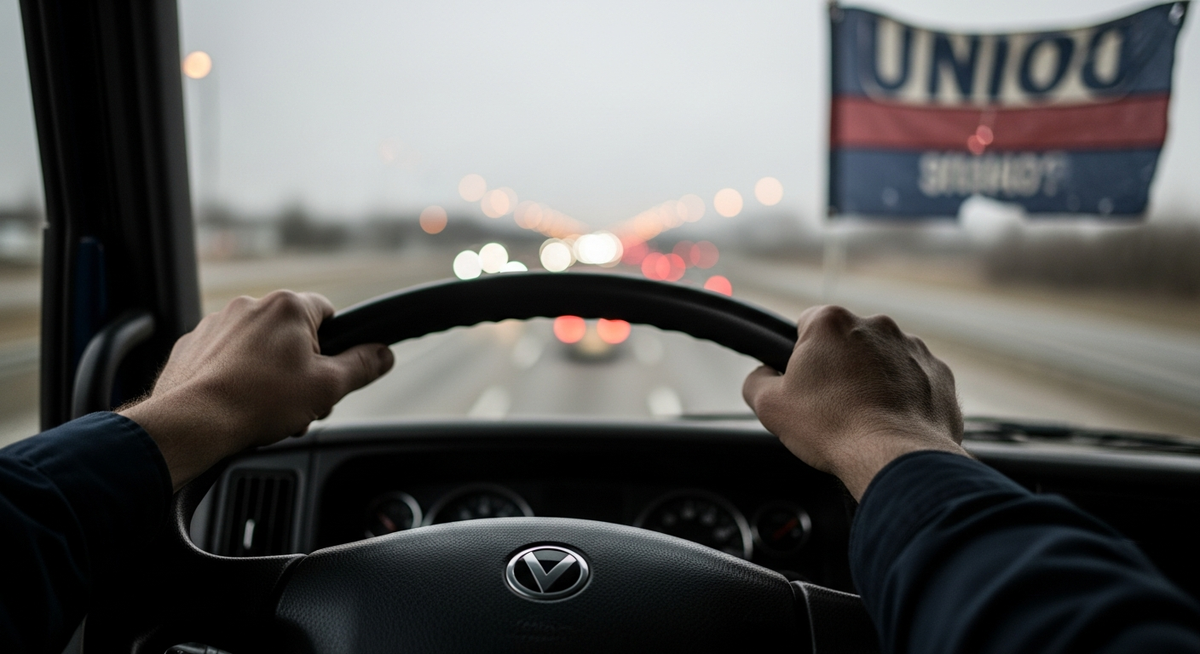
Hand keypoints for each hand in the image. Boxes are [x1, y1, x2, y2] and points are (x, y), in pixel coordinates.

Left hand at [120, 291, 393, 490]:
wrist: (194, 422)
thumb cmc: (260, 401)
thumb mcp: (328, 387)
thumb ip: (362, 366)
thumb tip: (384, 354)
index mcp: (287, 308)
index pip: (328, 314)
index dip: (334, 348)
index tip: (327, 374)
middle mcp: (250, 306)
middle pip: (293, 335)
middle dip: (300, 368)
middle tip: (298, 401)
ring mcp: (217, 324)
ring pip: (259, 348)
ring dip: (268, 374)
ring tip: (266, 409)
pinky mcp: (193, 345)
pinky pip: (226, 358)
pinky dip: (235, 377)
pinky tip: (237, 403)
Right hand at [743, 305, 964, 499]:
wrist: (897, 458)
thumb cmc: (834, 429)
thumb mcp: (769, 407)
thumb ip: (756, 381)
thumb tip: (762, 376)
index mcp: (831, 323)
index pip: (805, 325)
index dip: (800, 357)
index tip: (804, 384)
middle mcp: (876, 325)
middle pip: (847, 342)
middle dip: (839, 368)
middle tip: (831, 405)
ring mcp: (912, 348)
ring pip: (882, 359)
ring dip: (872, 381)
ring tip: (864, 418)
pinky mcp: (939, 373)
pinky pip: (913, 379)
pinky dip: (903, 396)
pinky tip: (890, 422)